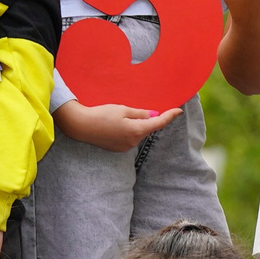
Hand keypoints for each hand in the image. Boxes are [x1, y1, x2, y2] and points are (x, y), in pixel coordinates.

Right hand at [55, 100, 180, 152]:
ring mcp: (125, 147)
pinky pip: (129, 138)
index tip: (178, 111)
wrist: (81, 126)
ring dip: (135, 125)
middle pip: (147, 128)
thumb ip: (141, 114)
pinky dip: (127, 131)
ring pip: (137, 133)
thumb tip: (154, 115)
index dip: (169, 116)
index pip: (159, 123)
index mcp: (137, 130)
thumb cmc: (102, 114)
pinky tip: (115, 125)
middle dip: (145, 119)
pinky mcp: (118, 148)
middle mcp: (133, 141)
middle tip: (130, 110)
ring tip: (118, 117)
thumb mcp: (123, 110)